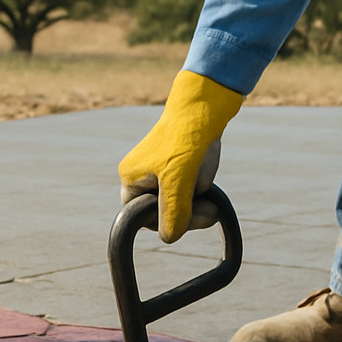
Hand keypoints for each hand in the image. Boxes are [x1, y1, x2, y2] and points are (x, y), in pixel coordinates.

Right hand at [118, 70, 243, 242]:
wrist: (207, 102)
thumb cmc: (186, 138)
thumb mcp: (178, 180)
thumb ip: (173, 212)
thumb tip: (168, 238)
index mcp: (132, 177)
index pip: (139, 216)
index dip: (162, 222)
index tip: (186, 220)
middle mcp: (143, 174)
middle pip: (161, 211)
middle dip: (186, 212)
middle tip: (210, 212)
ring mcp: (161, 169)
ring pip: (179, 201)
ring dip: (195, 199)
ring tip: (207, 185)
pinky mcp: (180, 163)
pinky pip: (189, 187)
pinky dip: (200, 187)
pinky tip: (207, 177)